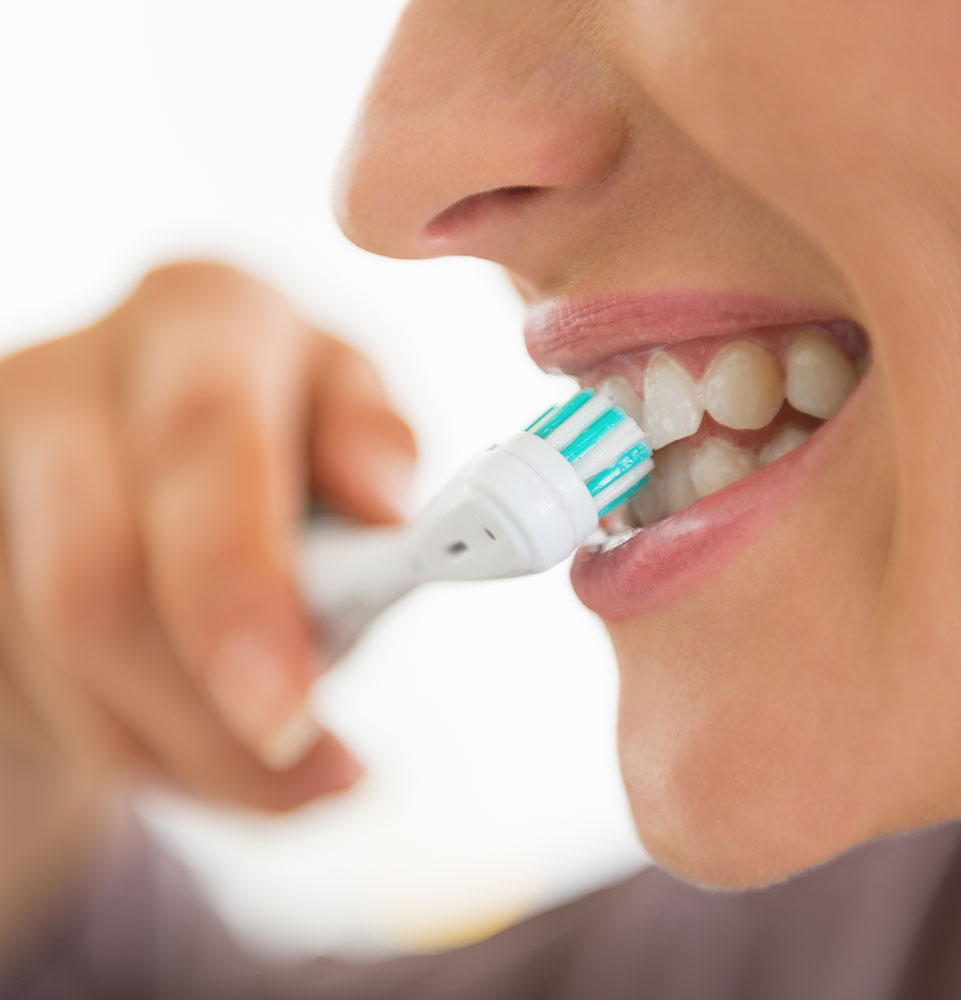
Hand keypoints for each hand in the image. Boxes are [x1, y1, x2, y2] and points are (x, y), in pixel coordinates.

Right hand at [0, 262, 415, 809]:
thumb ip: (371, 453)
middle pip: (96, 576)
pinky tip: (177, 733)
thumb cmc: (280, 441)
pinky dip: (117, 744)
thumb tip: (381, 505)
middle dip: (198, 713)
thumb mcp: (345, 422)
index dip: (236, 590)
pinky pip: (19, 684)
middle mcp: (75, 373)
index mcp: (203, 317)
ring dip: (174, 746)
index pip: (202, 445)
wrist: (156, 453)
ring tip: (264, 759)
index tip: (287, 714)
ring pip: (56, 656)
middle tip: (292, 771)